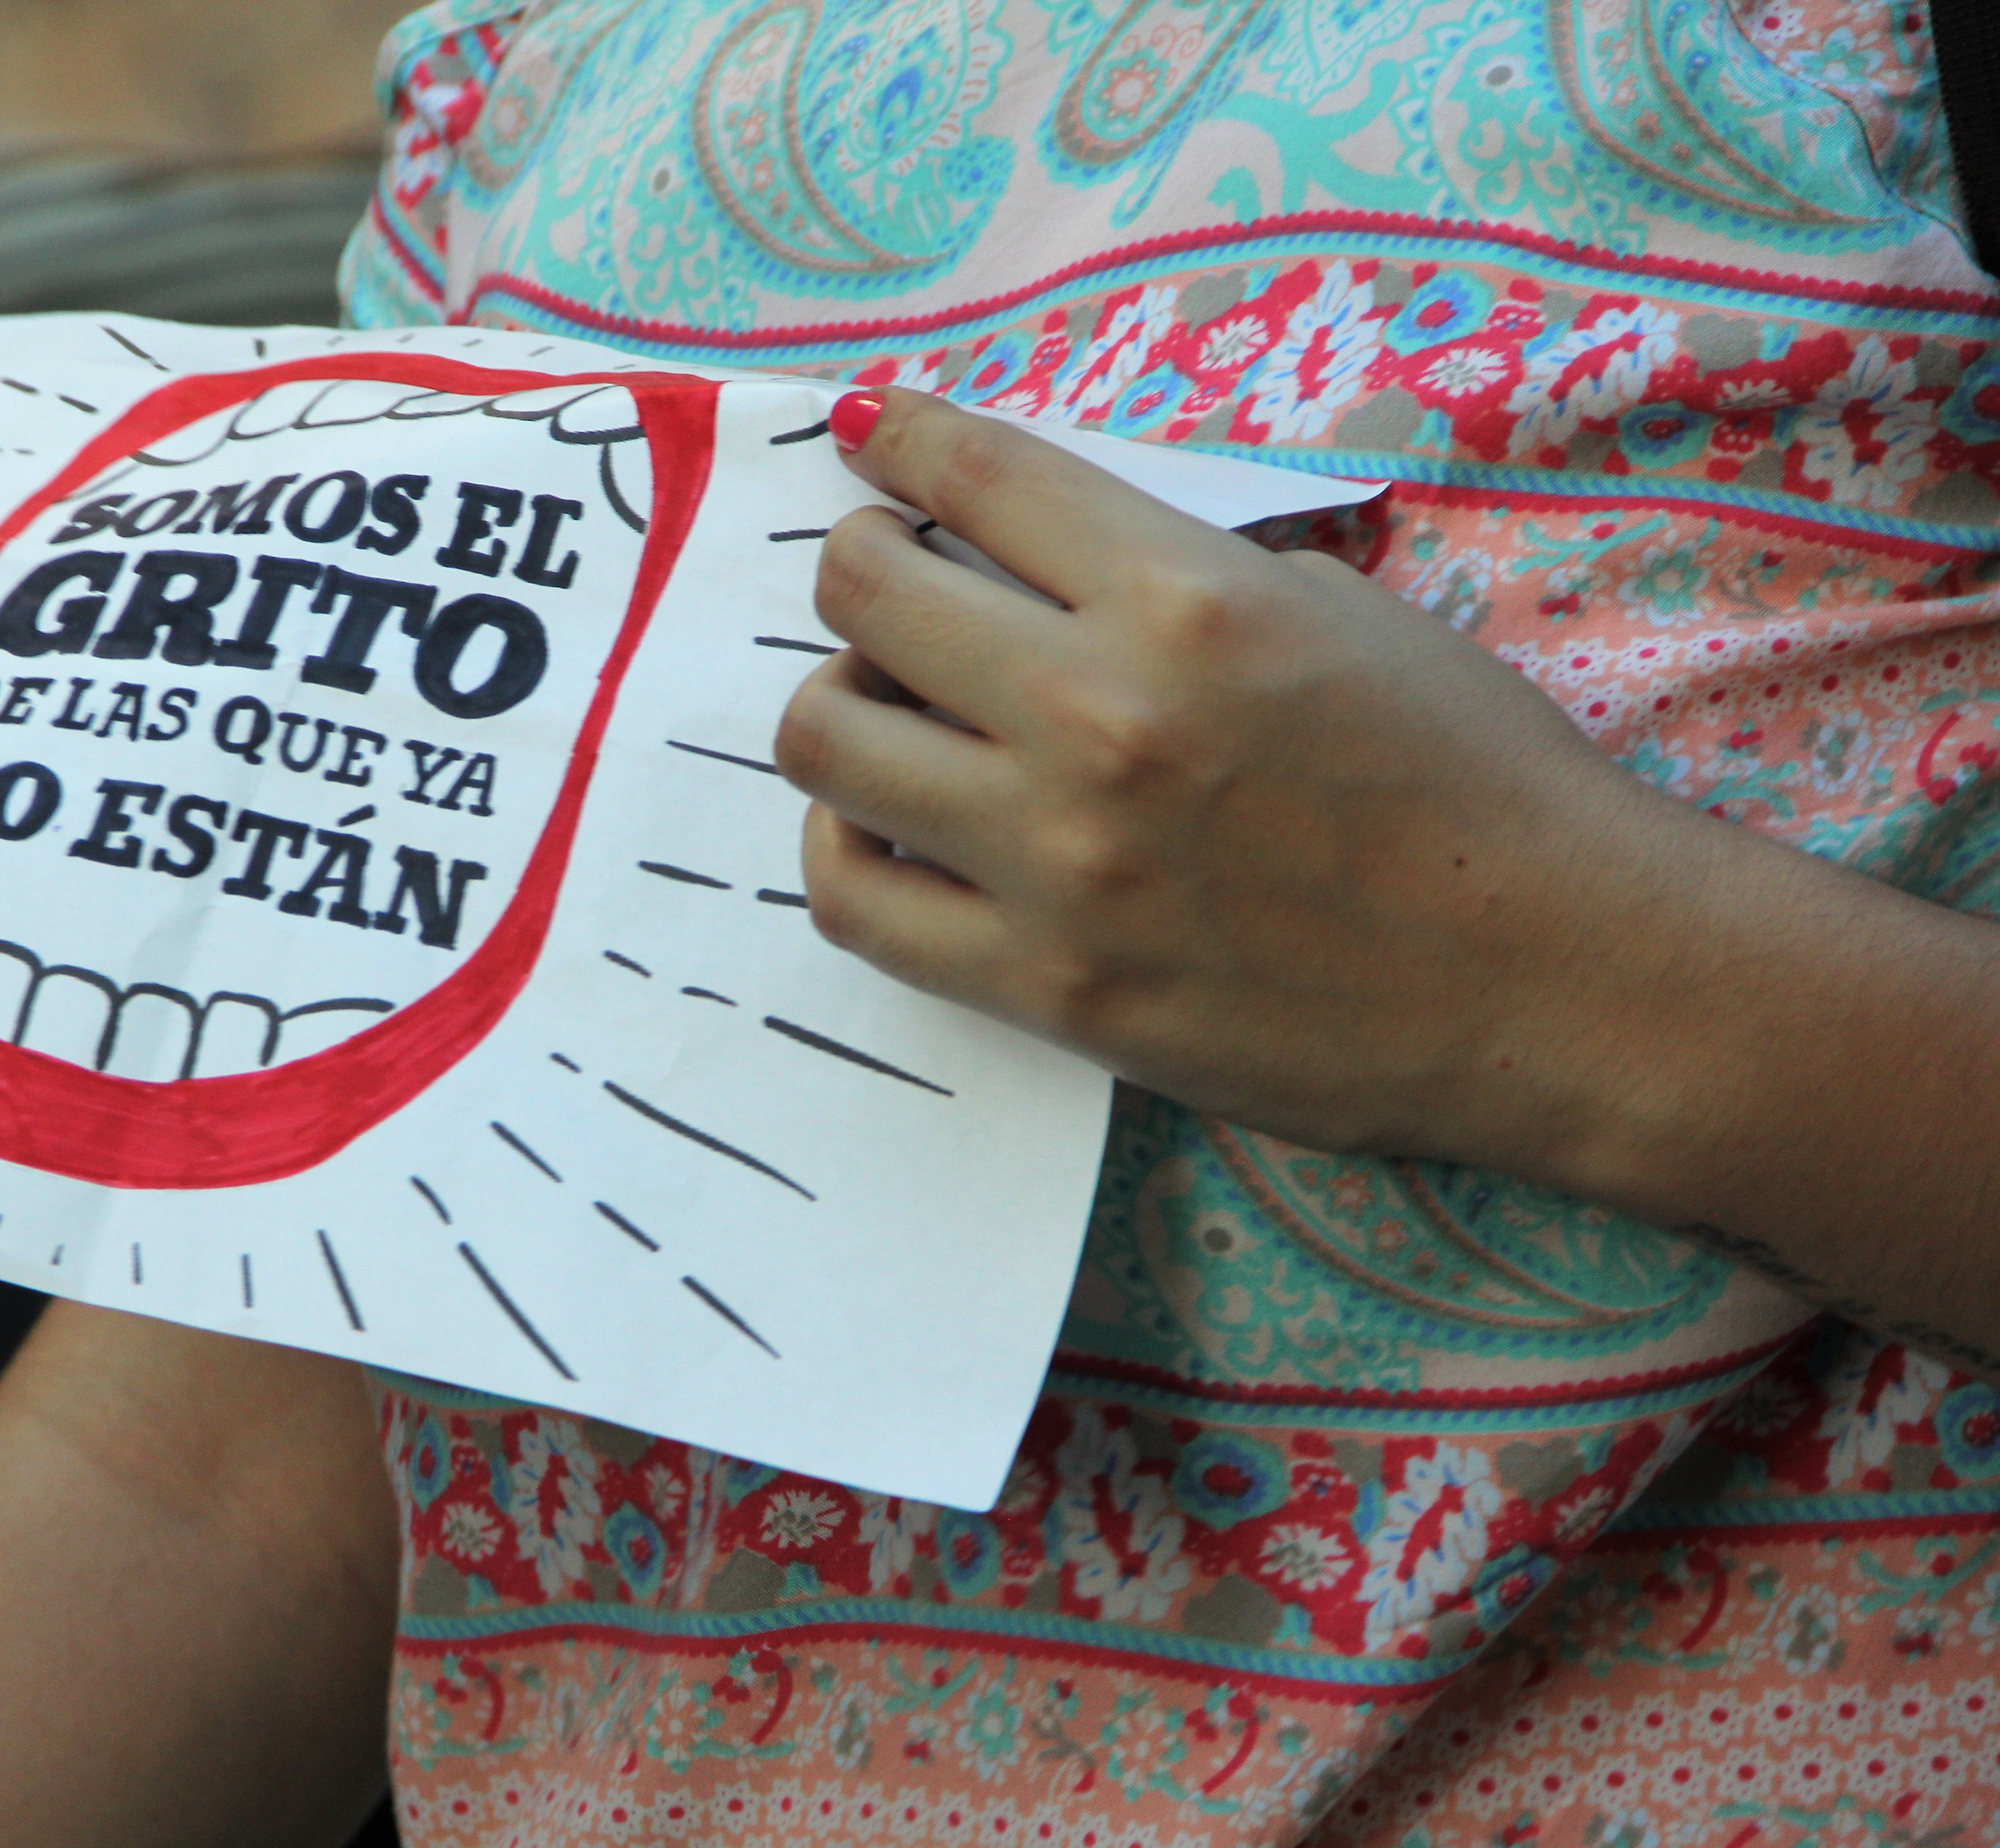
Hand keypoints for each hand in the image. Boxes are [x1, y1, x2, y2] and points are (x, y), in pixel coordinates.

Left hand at [776, 387, 1744, 1180]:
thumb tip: (1037, 546)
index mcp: (1186, 600)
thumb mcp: (1338, 611)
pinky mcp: (1047, 986)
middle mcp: (1101, 717)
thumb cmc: (1473, 778)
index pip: (975, 472)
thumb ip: (1176, 572)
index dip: (905, 439)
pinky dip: (844, 846)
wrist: (1555, 976)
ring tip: (892, 716)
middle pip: (864, 595)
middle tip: (890, 588)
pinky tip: (888, 828)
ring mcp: (1061, 861)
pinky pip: (854, 900)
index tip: (884, 443)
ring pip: (826, 740)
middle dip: (860, 569)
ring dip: (840, 704)